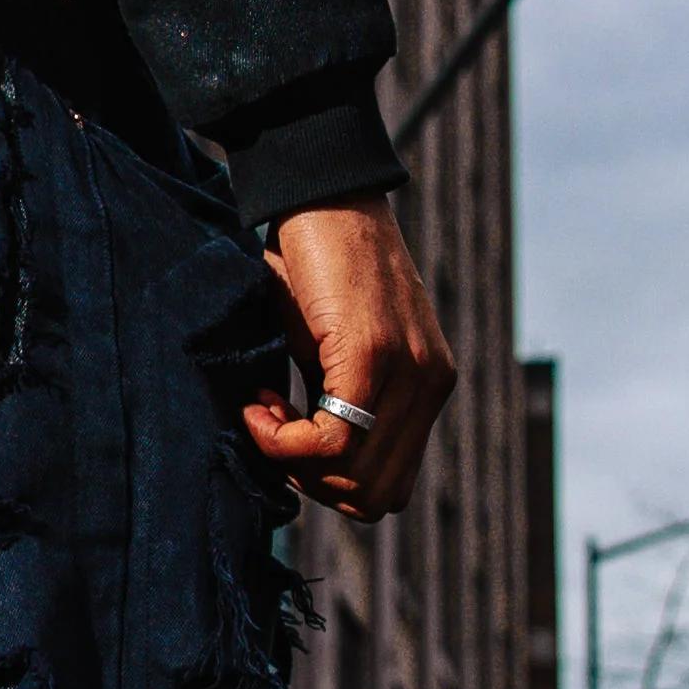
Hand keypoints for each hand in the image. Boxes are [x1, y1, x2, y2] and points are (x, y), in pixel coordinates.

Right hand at [242, 198, 454, 517]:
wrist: (320, 192)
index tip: (289, 436)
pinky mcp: (373, 354)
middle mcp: (429, 385)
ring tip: (263, 408)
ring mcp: (408, 371)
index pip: (390, 487)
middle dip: (311, 483)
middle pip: (375, 495)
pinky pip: (332, 439)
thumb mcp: (336, 347)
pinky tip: (260, 401)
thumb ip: (340, 400)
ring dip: (293, 461)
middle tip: (273, 431)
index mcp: (426, 386)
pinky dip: (283, 439)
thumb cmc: (316, 263)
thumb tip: (305, 462)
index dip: (330, 483)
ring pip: (354, 475)